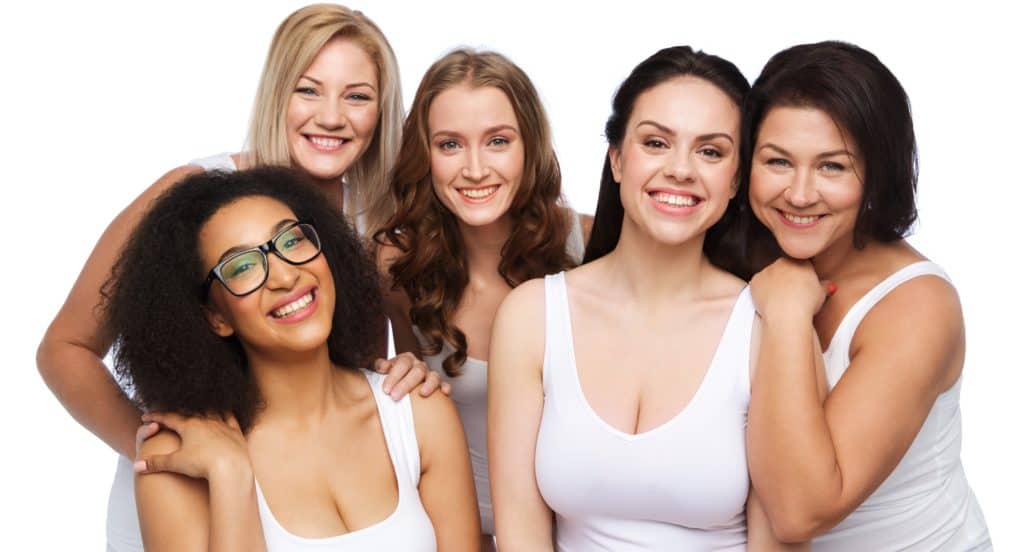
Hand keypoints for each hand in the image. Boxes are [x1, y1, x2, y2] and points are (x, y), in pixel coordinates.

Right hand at [135, 412, 249, 479]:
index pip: (168, 418)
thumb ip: (156, 463)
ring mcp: (221, 424)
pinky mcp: (235, 431)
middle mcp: (205, 420)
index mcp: (188, 426)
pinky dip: (225, 413)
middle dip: (176, 412)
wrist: (230, 467)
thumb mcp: (176, 463)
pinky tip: (224, 411)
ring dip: (200, 409)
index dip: (155, 417)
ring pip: (210, 411)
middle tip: (168, 413)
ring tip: (195, 410)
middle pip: (188, 412)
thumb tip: (136, 467)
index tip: (145, 416)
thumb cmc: (202, 464)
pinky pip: (230, 417)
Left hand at [373, 352, 450, 399]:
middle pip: (417, 371)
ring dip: (429, 384)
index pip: (402, 363)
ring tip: (423, 394)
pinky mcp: (439, 385)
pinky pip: (445, 384)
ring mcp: (430, 375)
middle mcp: (420, 366)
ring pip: (433, 376)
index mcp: (407, 359)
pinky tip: (444, 393)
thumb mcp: (385, 370)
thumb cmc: (393, 378)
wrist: (402, 385)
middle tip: (395, 396)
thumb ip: (382, 366)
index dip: (394, 376)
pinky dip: (445, 388)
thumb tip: (381, 366)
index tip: (386, 389)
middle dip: (406, 384)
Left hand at [750, 257, 832, 320]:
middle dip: (787, 278)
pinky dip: (761, 291)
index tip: (802, 287)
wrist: (786, 314)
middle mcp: (783, 262)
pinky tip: (769, 301)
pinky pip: (758, 284)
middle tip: (791, 294)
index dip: (802, 276)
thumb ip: (824, 286)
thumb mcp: (821, 294)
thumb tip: (829, 285)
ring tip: (780, 300)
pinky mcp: (755, 280)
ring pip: (770, 275)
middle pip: (784, 268)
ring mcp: (767, 270)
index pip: (801, 264)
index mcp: (801, 262)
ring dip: (773, 284)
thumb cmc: (805, 304)